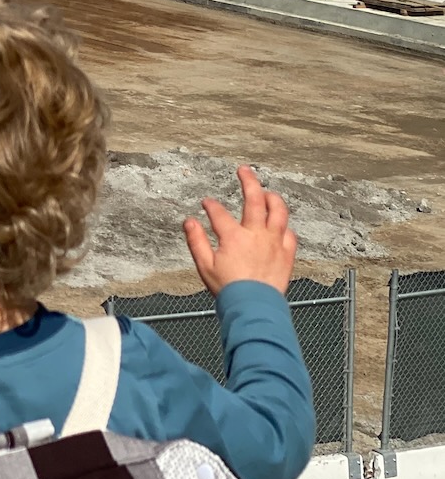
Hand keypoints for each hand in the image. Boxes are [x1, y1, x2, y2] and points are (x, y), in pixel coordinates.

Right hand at [183, 164, 296, 295]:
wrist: (254, 308)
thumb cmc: (229, 289)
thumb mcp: (204, 266)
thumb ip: (196, 241)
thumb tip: (189, 221)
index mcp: (234, 236)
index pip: (219, 212)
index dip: (211, 205)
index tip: (207, 203)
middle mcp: (256, 234)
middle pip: (255, 199)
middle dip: (249, 180)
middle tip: (244, 170)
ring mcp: (274, 242)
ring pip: (279, 211)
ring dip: (273, 198)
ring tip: (267, 192)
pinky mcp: (287, 254)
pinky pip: (290, 233)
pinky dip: (284, 226)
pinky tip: (280, 225)